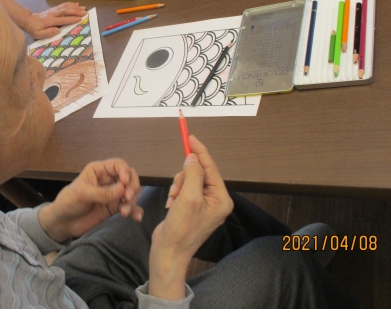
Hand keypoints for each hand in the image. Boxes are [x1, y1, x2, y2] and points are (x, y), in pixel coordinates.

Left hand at [25, 3, 86, 38]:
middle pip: (66, 11)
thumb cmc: (34, 29)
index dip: (71, 19)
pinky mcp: (54, 9)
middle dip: (76, 11)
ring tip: (83, 8)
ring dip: (75, 7)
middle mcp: (53, 14)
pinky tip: (76, 4)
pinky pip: (63, 5)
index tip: (80, 19)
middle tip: (85, 12)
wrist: (29, 21)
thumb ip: (47, 33)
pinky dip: (70, 4)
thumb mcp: (38, 34)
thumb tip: (58, 30)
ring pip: (65, 7)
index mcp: (50, 21)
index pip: (62, 19)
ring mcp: (53, 10)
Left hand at [38, 158, 142, 242]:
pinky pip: (130, 206)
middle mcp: (109, 180)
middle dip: (133, 187)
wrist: (63, 223)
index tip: (125, 183)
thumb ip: (103, 192)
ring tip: (125, 212)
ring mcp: (113, 194)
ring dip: (133, 201)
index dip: (125, 172)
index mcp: (99, 170)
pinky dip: (135, 211)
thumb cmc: (68, 202)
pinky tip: (137, 217)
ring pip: (132, 192)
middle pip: (129, 177)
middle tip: (128, 198)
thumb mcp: (82, 194)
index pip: (118, 165)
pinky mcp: (115, 207)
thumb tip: (123, 188)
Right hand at [148, 135, 233, 299]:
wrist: (169, 252)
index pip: (211, 168)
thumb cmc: (181, 230)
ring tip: (173, 201)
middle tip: (177, 191)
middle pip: (199, 172)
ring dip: (178, 186)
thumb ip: (193, 174)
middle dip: (184, 178)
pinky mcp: (192, 207)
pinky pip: (184, 189)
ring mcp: (204, 204)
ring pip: (189, 179)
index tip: (190, 137)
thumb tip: (193, 157)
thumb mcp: (188, 197)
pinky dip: (176, 193)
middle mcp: (215, 200)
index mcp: (221, 199)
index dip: (200, 151)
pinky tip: (172, 205)